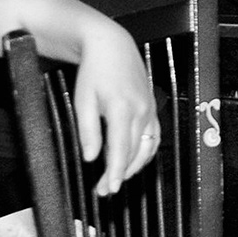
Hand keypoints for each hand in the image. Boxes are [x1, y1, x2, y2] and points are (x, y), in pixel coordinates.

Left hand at [73, 19, 157, 195]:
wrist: (112, 46)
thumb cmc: (95, 70)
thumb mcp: (83, 100)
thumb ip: (88, 131)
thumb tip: (91, 157)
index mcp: (122, 109)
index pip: (120, 151)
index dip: (114, 173)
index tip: (107, 189)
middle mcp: (141, 111)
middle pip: (133, 153)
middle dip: (120, 174)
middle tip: (104, 190)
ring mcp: (150, 110)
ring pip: (146, 147)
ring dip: (134, 167)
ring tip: (118, 179)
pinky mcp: (153, 108)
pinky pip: (154, 137)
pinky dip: (145, 152)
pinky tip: (135, 161)